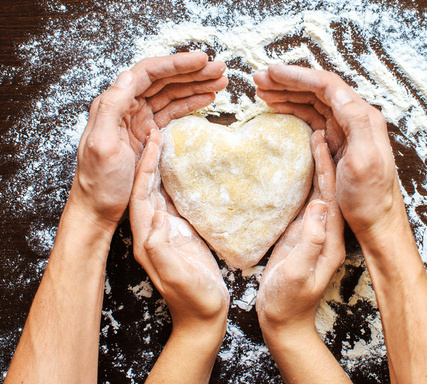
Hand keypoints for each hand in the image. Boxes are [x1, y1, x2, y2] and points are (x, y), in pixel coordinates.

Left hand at [70, 52, 227, 233]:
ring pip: (171, 93)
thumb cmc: (98, 182)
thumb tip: (127, 75)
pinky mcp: (148, 133)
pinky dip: (191, 103)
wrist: (99, 210)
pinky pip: (172, 111)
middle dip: (192, 72)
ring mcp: (138, 119)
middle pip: (163, 80)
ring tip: (220, 82)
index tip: (202, 60)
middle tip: (219, 69)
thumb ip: (111, 107)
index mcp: (114, 104)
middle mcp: (126, 106)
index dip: (176, 64)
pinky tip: (207, 100)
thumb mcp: (101, 145)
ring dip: (196, 85)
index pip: (148, 73)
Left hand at [130, 131, 229, 337]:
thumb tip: (154, 217)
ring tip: (168, 140)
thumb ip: (161, 249)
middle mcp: (153, 230)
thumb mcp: (176, 276)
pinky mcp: (180, 232)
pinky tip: (184, 167)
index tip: (153, 141)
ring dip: (160, 165)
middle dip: (148, 158)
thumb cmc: (192, 299)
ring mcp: (166, 231)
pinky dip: (176, 179)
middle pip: (146, 187)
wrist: (203, 317)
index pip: (142, 195)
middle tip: (157, 130)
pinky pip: (175, 199)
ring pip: (159, 190)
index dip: (145, 167)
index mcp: (147, 238)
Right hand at [254, 65, 404, 243]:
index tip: (272, 73)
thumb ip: (355, 123)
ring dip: (288, 93)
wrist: (377, 223)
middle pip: (318, 89)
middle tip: (259, 79)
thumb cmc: (371, 198)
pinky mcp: (338, 142)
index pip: (327, 85)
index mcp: (362, 117)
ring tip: (262, 92)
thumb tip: (339, 93)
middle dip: (288, 81)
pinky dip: (294, 109)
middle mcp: (355, 118)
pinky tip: (278, 109)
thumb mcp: (365, 161)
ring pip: (313, 102)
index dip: (298, 76)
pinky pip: (313, 118)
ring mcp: (346, 130)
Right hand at [256, 130, 344, 332]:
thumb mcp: (299, 274)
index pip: (331, 190)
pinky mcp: (302, 230)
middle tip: (315, 122)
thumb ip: (310, 242)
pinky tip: (296, 159)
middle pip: (329, 181)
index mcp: (330, 234)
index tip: (319, 135)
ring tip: (307, 130)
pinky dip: (302, 173)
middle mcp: (326, 226)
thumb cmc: (290, 301)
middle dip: (324, 151)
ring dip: (315, 158)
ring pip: (318, 184)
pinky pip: (305, 194)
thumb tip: (318, 207)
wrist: (285, 321)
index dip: (327, 161)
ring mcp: (315, 227)